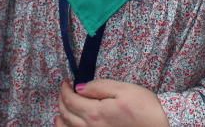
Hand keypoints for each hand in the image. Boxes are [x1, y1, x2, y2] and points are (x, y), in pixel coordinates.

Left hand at [55, 79, 169, 126]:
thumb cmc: (144, 108)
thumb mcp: (124, 90)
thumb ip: (100, 87)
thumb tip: (80, 87)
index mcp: (95, 113)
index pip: (70, 100)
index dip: (64, 89)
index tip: (66, 82)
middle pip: (66, 115)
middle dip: (62, 101)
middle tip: (65, 91)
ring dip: (60, 118)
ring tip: (61, 110)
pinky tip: (68, 126)